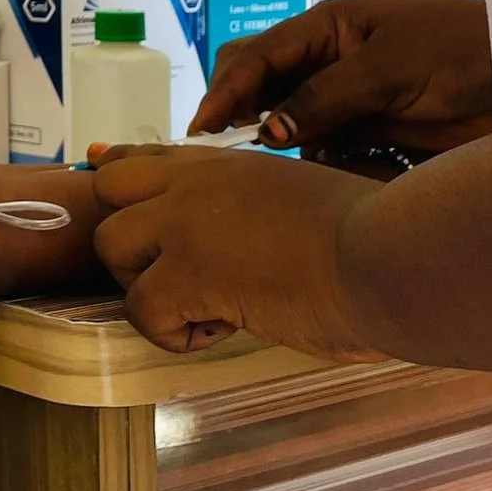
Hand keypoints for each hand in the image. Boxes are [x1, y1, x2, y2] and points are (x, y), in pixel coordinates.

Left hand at [91, 147, 385, 360]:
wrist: (386, 255)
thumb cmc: (370, 233)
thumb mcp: (298, 196)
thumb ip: (256, 206)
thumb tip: (244, 244)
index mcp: (220, 165)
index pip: (138, 156)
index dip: (119, 181)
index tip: (116, 200)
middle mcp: (190, 186)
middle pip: (105, 195)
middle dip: (128, 239)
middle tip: (177, 275)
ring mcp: (182, 226)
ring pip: (111, 250)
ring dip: (147, 287)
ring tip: (205, 307)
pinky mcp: (187, 275)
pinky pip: (142, 311)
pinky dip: (174, 333)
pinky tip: (223, 330)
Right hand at [191, 0, 491, 161]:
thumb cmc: (459, 51)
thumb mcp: (388, 67)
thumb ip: (326, 97)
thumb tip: (270, 131)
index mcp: (326, 29)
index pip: (256, 56)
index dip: (225, 90)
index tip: (202, 129)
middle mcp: (328, 62)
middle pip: (263, 86)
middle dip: (246, 116)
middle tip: (234, 153)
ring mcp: (348, 99)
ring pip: (294, 126)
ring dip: (292, 145)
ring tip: (304, 162)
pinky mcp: (371, 133)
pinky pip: (329, 151)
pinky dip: (327, 163)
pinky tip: (346, 167)